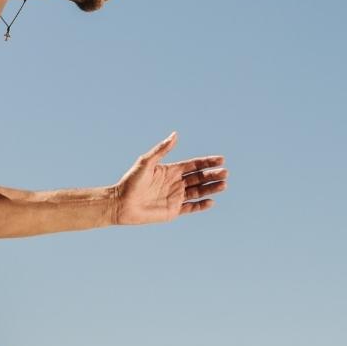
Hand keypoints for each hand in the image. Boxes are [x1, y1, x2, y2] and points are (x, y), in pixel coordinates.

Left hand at [112, 132, 227, 225]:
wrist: (121, 204)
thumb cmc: (131, 181)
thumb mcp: (146, 162)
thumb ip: (162, 150)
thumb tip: (175, 134)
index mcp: (171, 170)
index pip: (194, 165)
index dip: (207, 162)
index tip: (220, 160)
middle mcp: (176, 182)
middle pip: (199, 178)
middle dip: (212, 175)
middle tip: (225, 173)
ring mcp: (176, 197)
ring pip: (198, 192)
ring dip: (211, 188)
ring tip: (224, 185)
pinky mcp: (173, 210)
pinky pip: (191, 208)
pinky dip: (201, 205)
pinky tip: (211, 201)